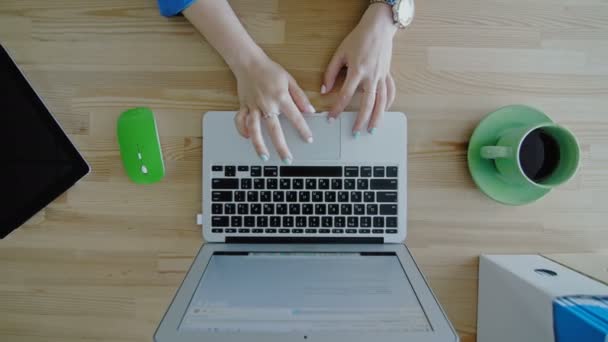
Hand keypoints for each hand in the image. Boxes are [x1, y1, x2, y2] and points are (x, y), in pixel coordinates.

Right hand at [232, 54, 314, 163]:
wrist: (249, 62)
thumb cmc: (270, 70)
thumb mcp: (290, 80)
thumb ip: (300, 97)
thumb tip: (310, 110)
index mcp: (280, 97)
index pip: (295, 117)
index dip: (303, 130)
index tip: (308, 140)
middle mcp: (267, 104)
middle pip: (274, 130)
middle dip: (281, 146)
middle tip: (287, 159)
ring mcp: (253, 106)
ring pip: (255, 129)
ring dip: (259, 144)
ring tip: (264, 157)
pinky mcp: (243, 106)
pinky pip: (240, 121)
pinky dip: (242, 130)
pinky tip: (247, 138)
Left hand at [322, 3, 396, 135]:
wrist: (378, 28)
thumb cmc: (358, 39)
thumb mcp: (340, 53)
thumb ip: (330, 72)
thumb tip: (324, 89)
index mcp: (357, 71)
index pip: (345, 95)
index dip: (337, 108)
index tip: (331, 119)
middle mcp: (371, 76)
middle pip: (367, 104)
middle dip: (361, 120)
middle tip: (355, 132)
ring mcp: (382, 76)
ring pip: (382, 101)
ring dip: (377, 117)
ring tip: (372, 129)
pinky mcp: (387, 74)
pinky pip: (390, 91)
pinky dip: (388, 103)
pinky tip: (384, 111)